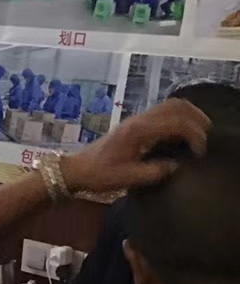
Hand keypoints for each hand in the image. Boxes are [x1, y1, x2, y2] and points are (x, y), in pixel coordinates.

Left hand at [61, 100, 208, 193]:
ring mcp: (137, 119)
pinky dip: (178, 116)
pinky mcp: (135, 123)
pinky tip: (182, 133)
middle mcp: (139, 119)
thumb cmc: (100, 174)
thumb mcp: (127, 178)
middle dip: (196, 118)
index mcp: (139, 131)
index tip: (199, 153)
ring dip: (188, 115)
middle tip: (205, 137)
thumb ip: (154, 172)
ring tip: (199, 133)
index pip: (176, 123)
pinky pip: (162, 111)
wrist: (77, 169)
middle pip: (176, 106)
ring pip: (170, 105)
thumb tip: (176, 166)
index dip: (194, 136)